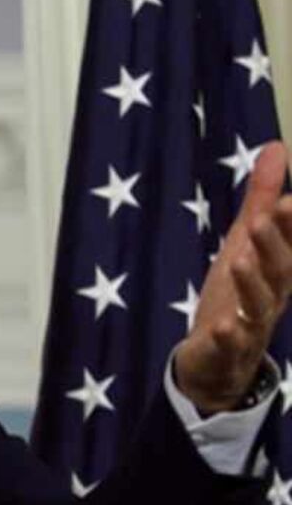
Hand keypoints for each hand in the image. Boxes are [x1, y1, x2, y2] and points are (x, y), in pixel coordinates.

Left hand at [176, 141, 291, 412]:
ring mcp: (251, 323)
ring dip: (251, 283)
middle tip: (265, 218)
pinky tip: (221, 326)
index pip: (290, 240)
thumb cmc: (238, 291)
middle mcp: (271, 294)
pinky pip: (230, 343)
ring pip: (257, 304)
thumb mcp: (246, 241)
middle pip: (278, 269)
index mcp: (278, 267)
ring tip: (238, 260)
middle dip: (274, 244)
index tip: (291, 199)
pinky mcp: (226, 348)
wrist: (220, 358)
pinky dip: (227, 335)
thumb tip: (276, 146)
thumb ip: (261, 199)